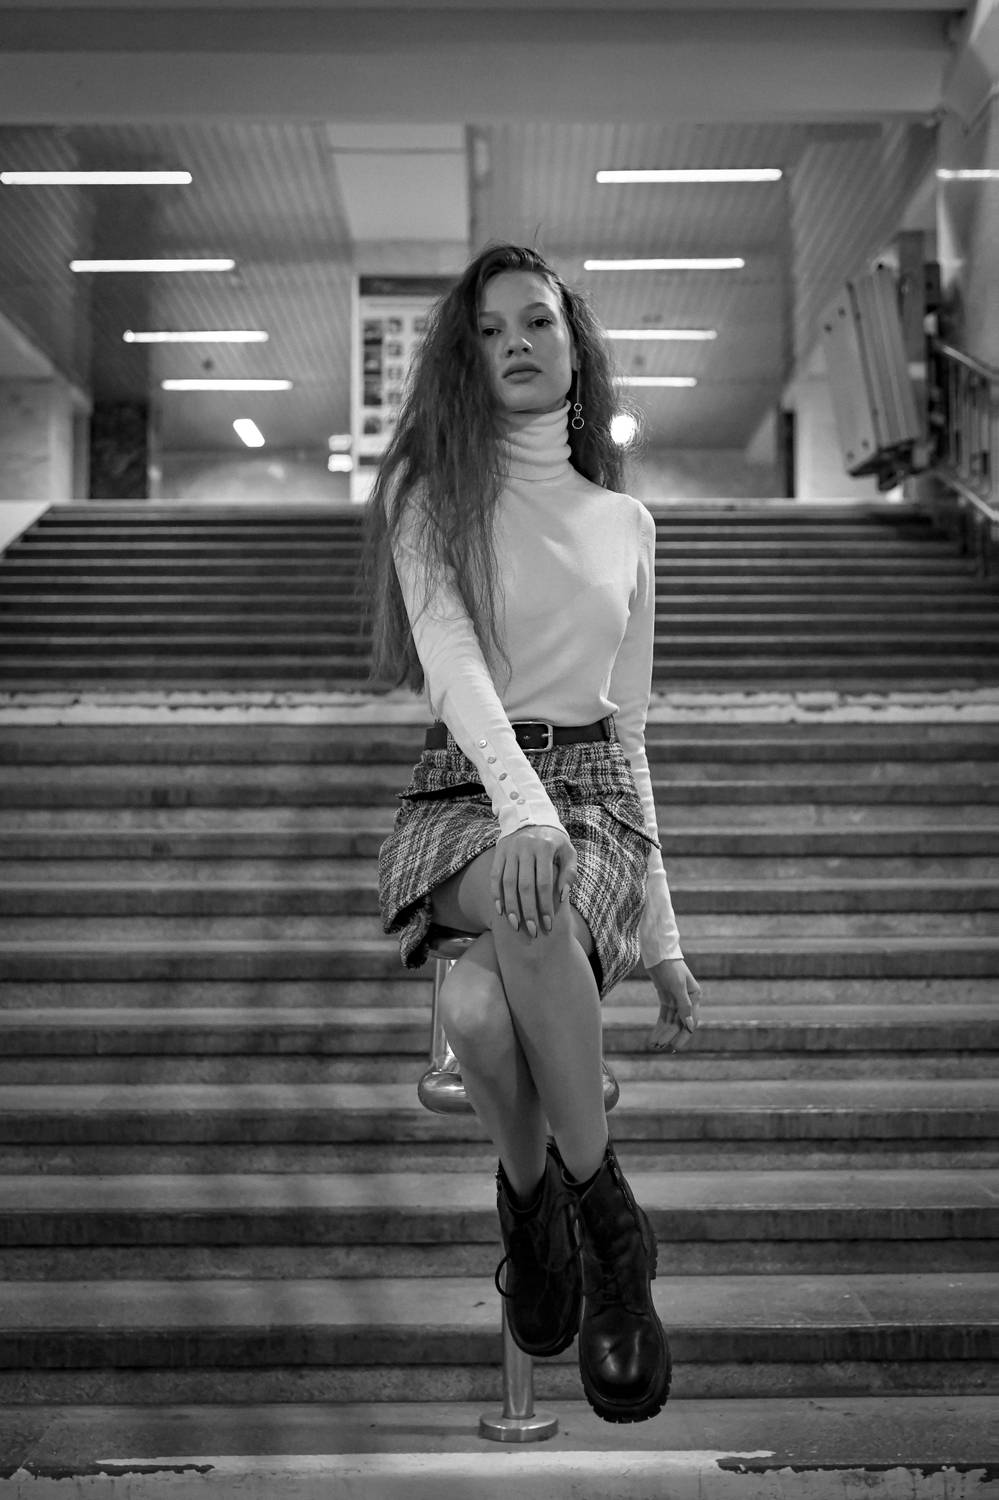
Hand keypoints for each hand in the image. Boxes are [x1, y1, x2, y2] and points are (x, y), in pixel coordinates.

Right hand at [490, 824, 577, 939]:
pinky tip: (501, 911)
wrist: (530, 816)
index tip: (548, 924)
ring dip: (511, 907)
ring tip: (516, 926)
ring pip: (508, 883)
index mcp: (545, 848)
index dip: (546, 905)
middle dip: (528, 912)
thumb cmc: (554, 840)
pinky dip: (496, 895)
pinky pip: (495, 877)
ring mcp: (510, 850)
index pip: (545, 883)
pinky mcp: (499, 852)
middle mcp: (526, 848)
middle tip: (532, 932)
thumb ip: (569, 873)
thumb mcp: (568, 851)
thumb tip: (562, 896)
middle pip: (525, 886)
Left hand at [646, 958, 700, 1051]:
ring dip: (663, 1033)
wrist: (658, 952)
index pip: (691, 1021)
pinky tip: (654, 1035)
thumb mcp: (677, 986)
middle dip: (670, 1036)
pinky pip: (664, 1015)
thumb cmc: (670, 966)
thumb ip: (684, 1007)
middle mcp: (688, 1000)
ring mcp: (676, 999)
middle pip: (680, 1023)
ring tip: (653, 1045)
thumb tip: (690, 1027)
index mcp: (695, 996)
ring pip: (671, 1021)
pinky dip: (659, 1025)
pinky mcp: (666, 997)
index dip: (683, 1036)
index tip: (674, 1047)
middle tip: (659, 1048)